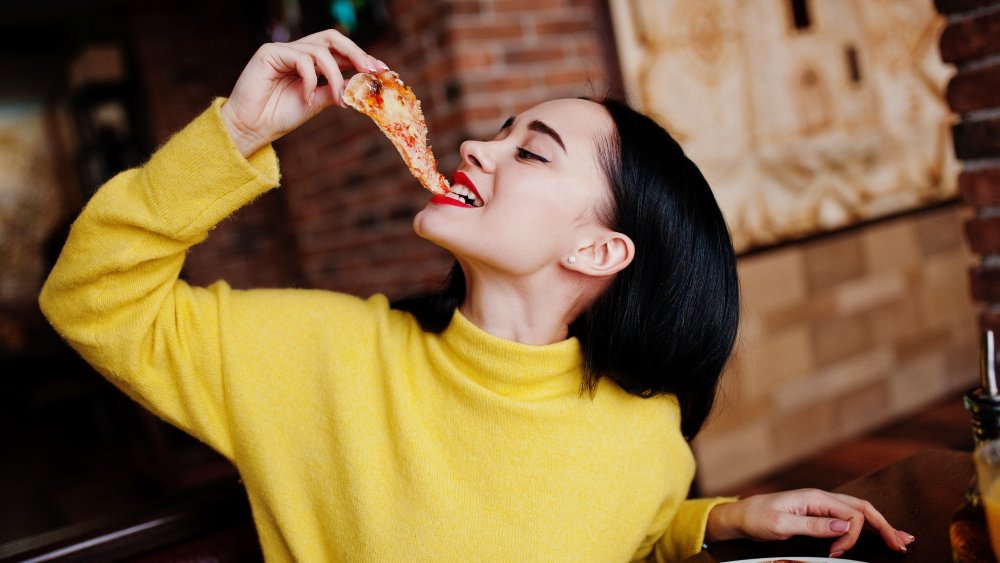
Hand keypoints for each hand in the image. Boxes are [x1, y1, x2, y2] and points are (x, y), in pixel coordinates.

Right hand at [220, 29, 389, 155]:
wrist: (251, 128)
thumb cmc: (279, 116)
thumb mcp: (316, 102)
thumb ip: (335, 90)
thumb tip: (359, 84)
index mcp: (309, 62)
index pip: (340, 51)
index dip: (362, 57)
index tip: (382, 71)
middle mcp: (297, 51)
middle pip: (332, 38)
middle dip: (356, 52)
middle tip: (370, 71)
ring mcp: (283, 50)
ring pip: (320, 51)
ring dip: (335, 76)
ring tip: (338, 99)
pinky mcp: (269, 53)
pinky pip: (301, 59)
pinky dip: (311, 79)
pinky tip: (307, 98)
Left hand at [705, 489, 915, 557]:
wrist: (740, 515)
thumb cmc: (757, 518)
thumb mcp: (783, 524)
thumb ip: (814, 525)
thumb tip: (845, 526)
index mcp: (815, 498)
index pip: (851, 514)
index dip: (852, 536)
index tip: (837, 554)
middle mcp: (821, 498)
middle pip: (862, 508)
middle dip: (884, 525)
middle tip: (903, 544)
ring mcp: (820, 505)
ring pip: (858, 512)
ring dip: (880, 525)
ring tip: (900, 539)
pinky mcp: (817, 514)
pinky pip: (847, 517)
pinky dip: (865, 525)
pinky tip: (876, 532)